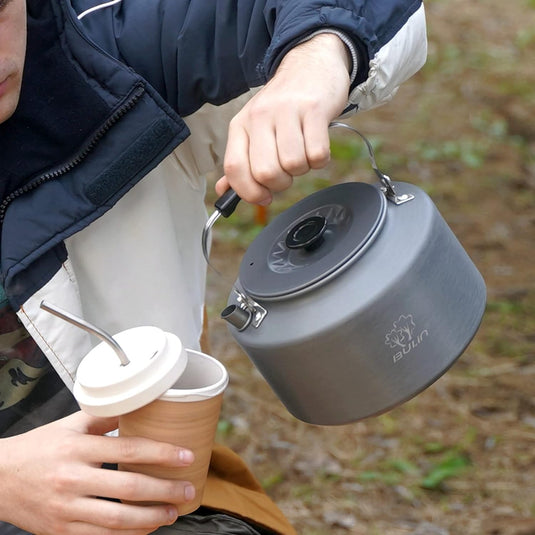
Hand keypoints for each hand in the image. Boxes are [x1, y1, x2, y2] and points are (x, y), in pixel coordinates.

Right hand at [0, 411, 194, 534]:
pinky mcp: (60, 531)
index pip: (128, 449)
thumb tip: (140, 406)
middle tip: (188, 488)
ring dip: (150, 518)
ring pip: (116, 519)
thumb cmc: (38, 447)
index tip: (186, 455)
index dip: (162, 453)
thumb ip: (104, 417)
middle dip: (164, 490)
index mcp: (77, 448)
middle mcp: (72, 478)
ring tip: (173, 513)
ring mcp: (65, 508)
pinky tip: (144, 529)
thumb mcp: (70, 425)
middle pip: (128, 487)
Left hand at [216, 33, 350, 204]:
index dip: (249, 192)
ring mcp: (287, 111)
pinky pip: (317, 154)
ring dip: (302, 169)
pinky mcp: (314, 110)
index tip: (263, 197)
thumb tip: (224, 191)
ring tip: (303, 153)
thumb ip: (240, 161)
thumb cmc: (282, 106)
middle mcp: (260, 117)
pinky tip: (317, 145)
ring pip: (293, 165)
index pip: (234, 169)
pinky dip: (320, 159)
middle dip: (280, 183)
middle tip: (287, 172)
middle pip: (265, 173)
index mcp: (241, 125)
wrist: (310, 64)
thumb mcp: (254, 128)